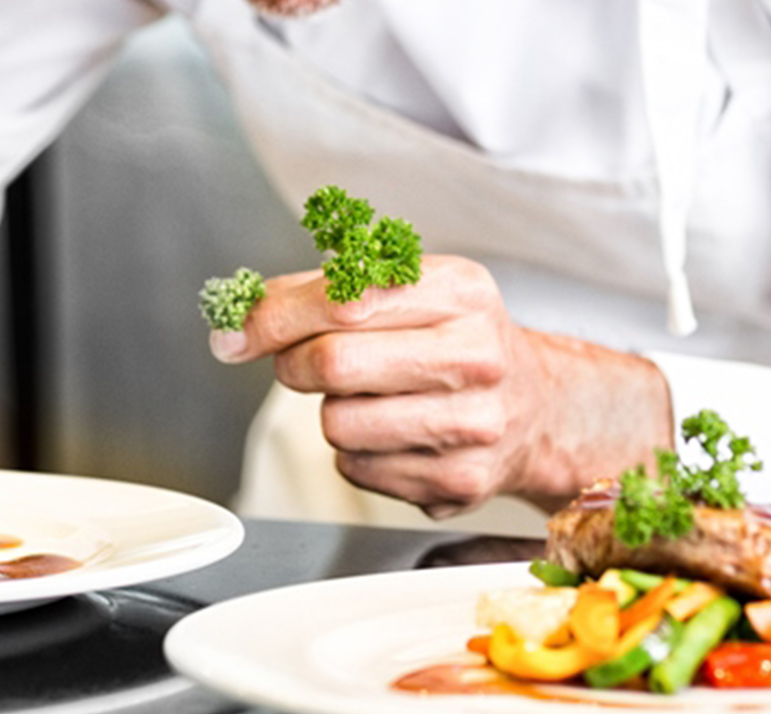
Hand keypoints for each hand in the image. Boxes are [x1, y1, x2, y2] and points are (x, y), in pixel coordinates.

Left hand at [214, 255, 673, 516]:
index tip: (234, 335)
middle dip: (295, 366)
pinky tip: (394, 434)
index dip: (272, 318)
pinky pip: (358, 471)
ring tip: (370, 398)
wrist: (536, 406)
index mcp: (461, 291)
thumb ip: (321, 291)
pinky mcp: (460, 482)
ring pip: (338, 425)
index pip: (342, 299)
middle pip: (333, 364)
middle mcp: (478, 355)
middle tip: (304, 365)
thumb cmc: (454, 339)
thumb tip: (236, 321)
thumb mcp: (409, 288)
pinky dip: (358, 453)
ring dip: (333, 414)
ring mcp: (474, 424)